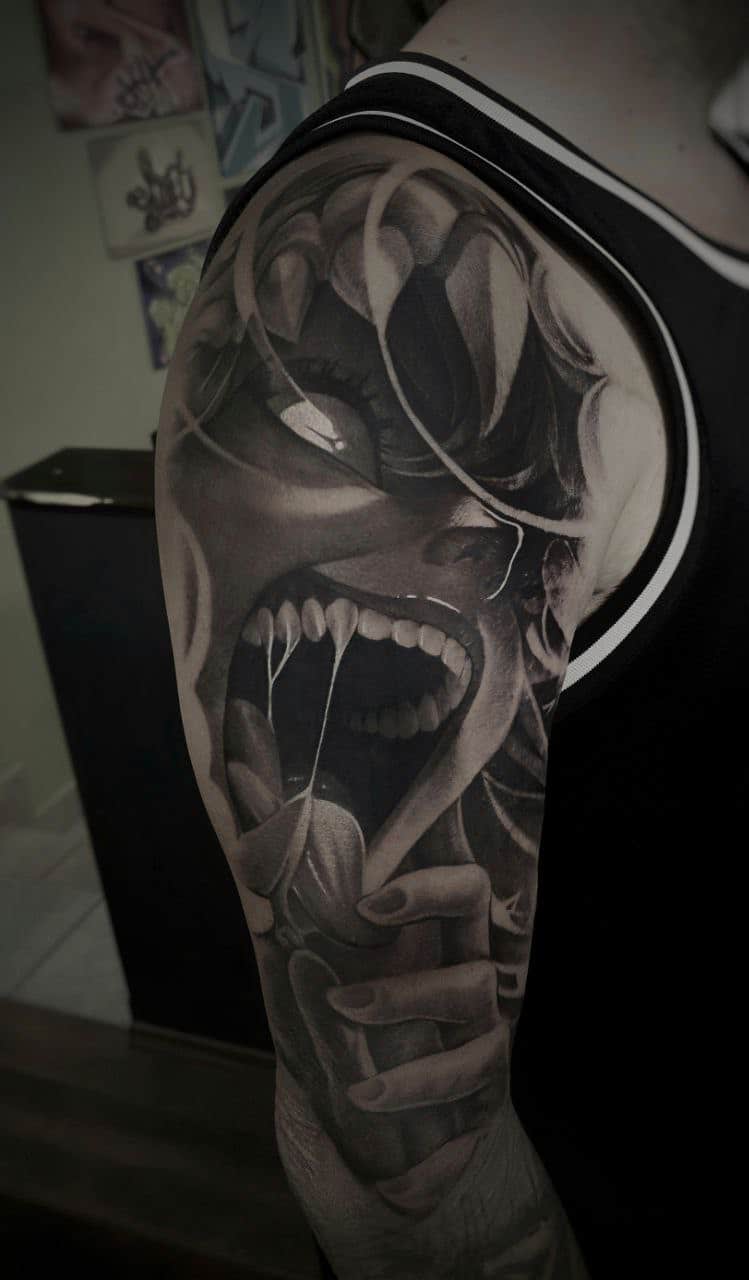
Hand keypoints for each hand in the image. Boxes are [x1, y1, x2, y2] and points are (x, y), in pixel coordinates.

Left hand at [289, 862, 509, 1215]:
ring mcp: (484, 1056)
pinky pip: (474, 1133)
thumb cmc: (335, 1077)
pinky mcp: (485, 1117)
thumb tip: (275, 943)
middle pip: (479, 975)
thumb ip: (307, 993)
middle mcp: (472, 998)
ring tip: (359, 1098)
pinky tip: (393, 1184)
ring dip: (417, 1076)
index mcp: (438, 953)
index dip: (432, 889)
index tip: (368, 909)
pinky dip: (432, 1163)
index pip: (467, 894)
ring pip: (482, 1053)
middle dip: (411, 993)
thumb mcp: (312, 1033)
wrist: (364, 1178)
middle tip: (341, 1005)